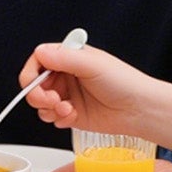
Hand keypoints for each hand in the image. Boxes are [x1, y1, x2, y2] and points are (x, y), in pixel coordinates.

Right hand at [21, 42, 171, 154]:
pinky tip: (72, 116)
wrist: (140, 110)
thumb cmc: (125, 83)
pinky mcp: (70, 113)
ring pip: (40, 103)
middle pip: (35, 84)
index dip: (31, 73)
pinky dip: (58, 119)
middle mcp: (66, 75)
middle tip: (52, 100)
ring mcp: (67, 95)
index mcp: (70, 57)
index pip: (38, 61)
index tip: (33, 83)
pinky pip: (51, 117)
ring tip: (67, 109)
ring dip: (49, 109)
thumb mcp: (93, 65)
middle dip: (39, 95)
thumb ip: (64, 58)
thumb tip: (40, 52)